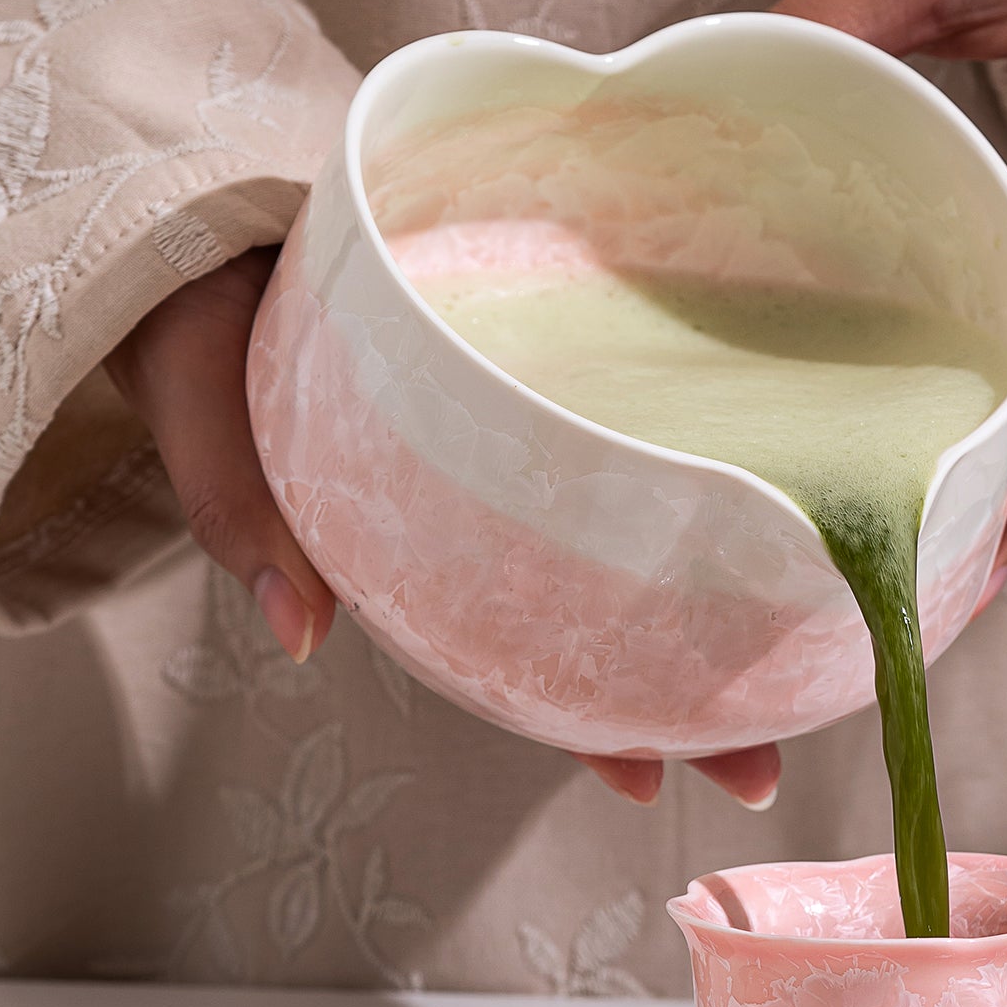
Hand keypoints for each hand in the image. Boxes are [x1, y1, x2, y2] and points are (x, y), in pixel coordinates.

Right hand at [106, 250, 779, 809]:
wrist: (204, 226)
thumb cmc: (202, 321)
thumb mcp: (206, 411)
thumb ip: (246, 512)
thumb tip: (302, 634)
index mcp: (419, 543)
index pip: (514, 656)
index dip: (581, 722)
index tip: (652, 781)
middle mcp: (493, 508)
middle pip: (605, 619)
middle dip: (686, 696)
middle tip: (763, 771)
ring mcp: (532, 442)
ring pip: (637, 539)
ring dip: (717, 599)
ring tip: (805, 659)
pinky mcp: (555, 353)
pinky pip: (634, 428)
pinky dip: (686, 472)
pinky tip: (755, 497)